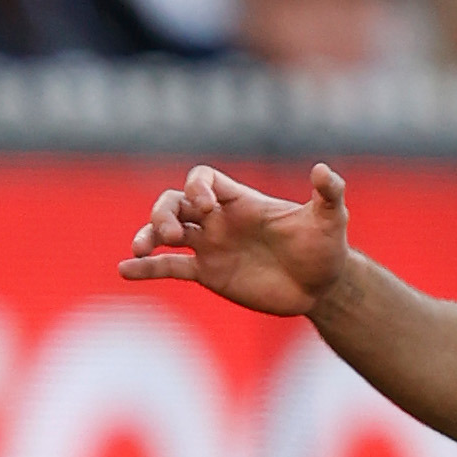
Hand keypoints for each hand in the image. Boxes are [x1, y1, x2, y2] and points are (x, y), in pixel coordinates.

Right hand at [116, 163, 351, 315]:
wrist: (321, 287)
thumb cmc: (326, 246)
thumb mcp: (331, 218)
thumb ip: (327, 193)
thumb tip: (321, 170)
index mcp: (240, 200)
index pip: (203, 180)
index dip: (196, 188)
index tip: (206, 209)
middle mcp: (218, 219)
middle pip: (174, 203)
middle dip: (163, 213)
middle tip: (170, 235)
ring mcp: (210, 246)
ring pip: (165, 233)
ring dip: (148, 236)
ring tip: (141, 250)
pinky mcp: (207, 274)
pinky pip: (168, 268)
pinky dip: (146, 269)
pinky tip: (125, 271)